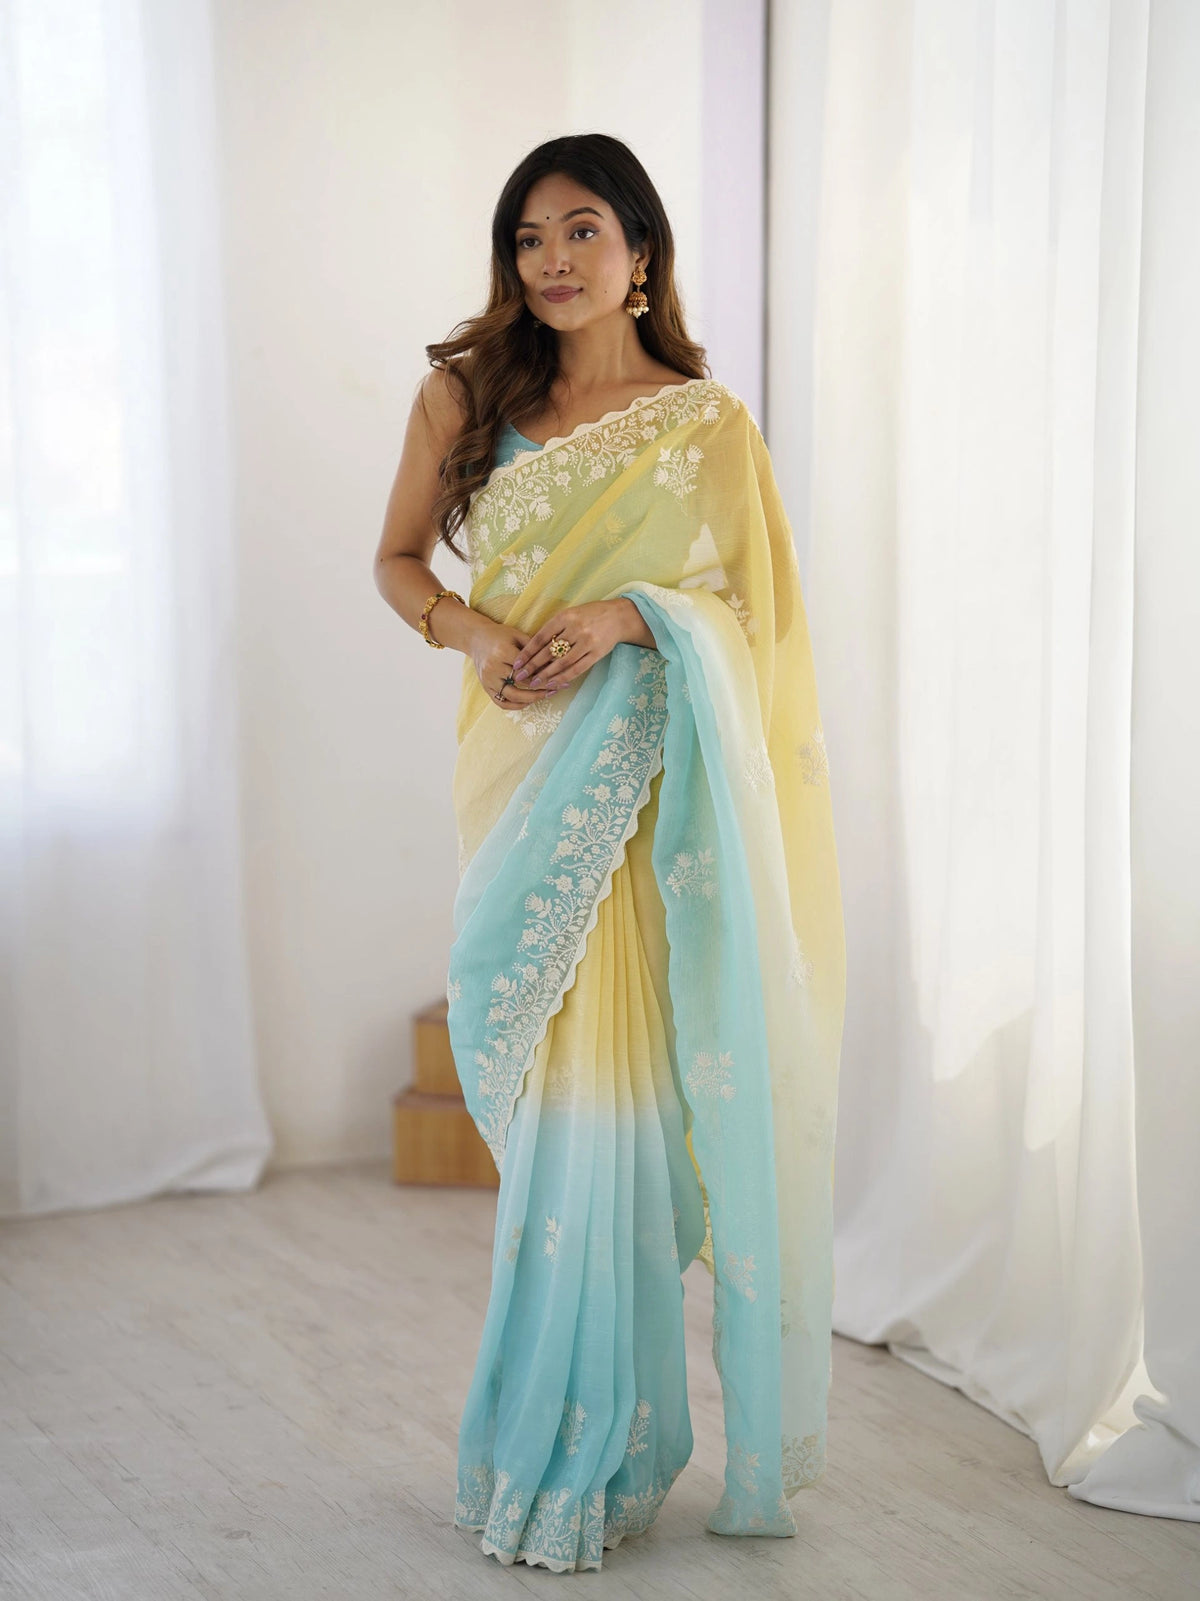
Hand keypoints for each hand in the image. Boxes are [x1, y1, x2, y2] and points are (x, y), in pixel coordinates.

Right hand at [470, 619, 559, 706]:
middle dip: (541, 688)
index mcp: (502, 652)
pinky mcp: (485, 688)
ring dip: (531, 699)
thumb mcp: (517, 635)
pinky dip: (515, 706)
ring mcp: (487, 680)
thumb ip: (534, 648)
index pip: (527, 668)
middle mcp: (493, 668)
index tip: (559, 677)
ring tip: (546, 695)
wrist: (476, 639)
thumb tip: (554, 661)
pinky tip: (529, 701)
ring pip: (512, 697)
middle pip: (521, 684)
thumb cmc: (500, 635)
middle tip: (557, 688)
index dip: (544, 674)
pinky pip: (501, 702)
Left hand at [510, 600, 644, 691]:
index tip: (517, 663)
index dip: (527, 652)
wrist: (618, 617)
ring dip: (546, 675)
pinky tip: (553, 683)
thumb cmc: (590, 615)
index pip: (540, 637)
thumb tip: (534, 648)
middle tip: (520, 677)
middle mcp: (575, 629)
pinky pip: (577, 668)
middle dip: (533, 666)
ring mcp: (586, 642)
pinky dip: (563, 677)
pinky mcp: (596, 653)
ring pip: (562, 662)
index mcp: (565, 617)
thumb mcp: (570, 614)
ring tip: (534, 683)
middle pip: (549, 651)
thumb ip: (554, 628)